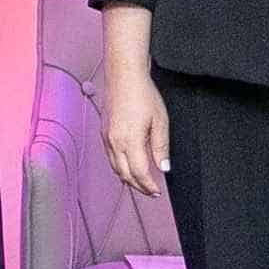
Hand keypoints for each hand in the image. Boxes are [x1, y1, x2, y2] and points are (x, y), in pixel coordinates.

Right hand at [102, 68, 171, 197]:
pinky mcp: (104, 132)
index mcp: (130, 141)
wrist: (124, 76)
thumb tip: (163, 167)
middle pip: (125, 175)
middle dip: (138, 186)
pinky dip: (119, 167)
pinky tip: (128, 166)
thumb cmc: (143, 94)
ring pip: (115, 168)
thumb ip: (161, 147)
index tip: (157, 191)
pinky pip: (110, 157)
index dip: (149, 186)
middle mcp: (115, 142)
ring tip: (141, 182)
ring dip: (128, 178)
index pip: (139, 173)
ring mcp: (107, 138)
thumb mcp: (160, 122)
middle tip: (150, 191)